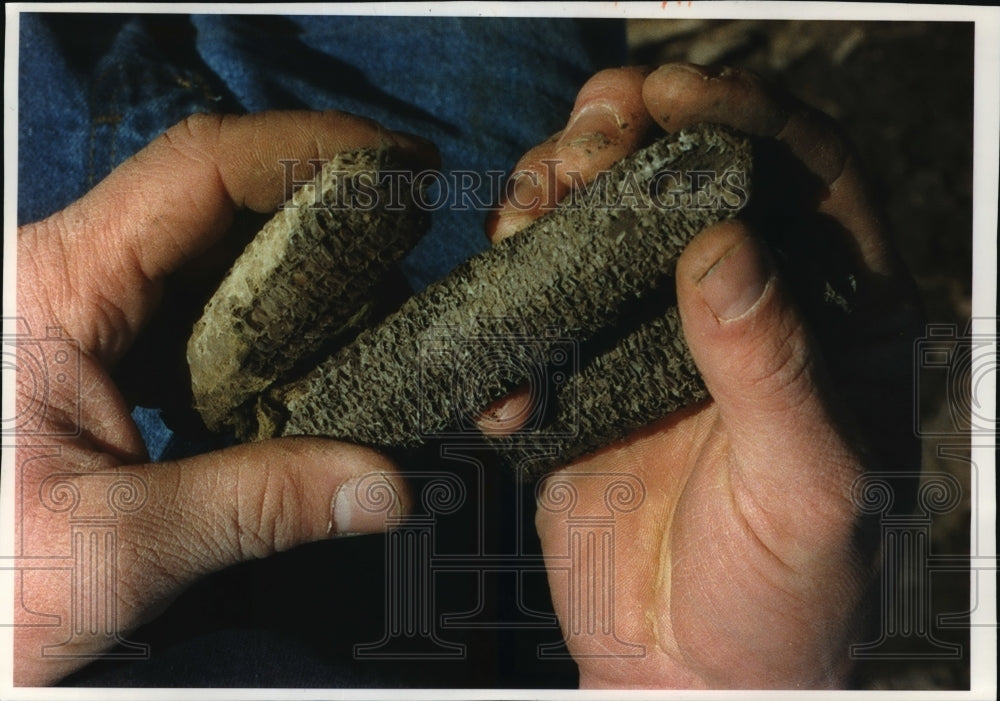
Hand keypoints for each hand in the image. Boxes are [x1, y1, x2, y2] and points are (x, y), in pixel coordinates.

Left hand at [14, 111, 436, 684]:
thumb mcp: (115, 546)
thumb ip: (256, 506)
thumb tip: (386, 488)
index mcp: (57, 287)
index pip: (199, 171)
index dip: (308, 149)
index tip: (399, 164)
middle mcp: (70, 274)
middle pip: (219, 201)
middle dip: (324, 214)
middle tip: (410, 245)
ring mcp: (87, 309)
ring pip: (217, 253)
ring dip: (304, 272)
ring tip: (379, 307)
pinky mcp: (104, 348)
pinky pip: (204, 309)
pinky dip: (273, 324)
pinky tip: (320, 356)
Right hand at [487, 65, 922, 687]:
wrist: (689, 674)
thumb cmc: (783, 597)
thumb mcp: (806, 488)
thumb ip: (773, 367)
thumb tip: (722, 246)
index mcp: (824, 319)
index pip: (800, 172)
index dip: (742, 113)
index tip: (675, 94)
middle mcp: (731, 310)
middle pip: (681, 177)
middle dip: (628, 139)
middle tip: (587, 142)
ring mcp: (645, 337)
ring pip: (596, 225)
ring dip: (553, 200)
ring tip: (528, 214)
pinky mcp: (576, 377)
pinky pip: (532, 309)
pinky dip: (504, 309)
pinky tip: (505, 368)